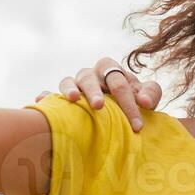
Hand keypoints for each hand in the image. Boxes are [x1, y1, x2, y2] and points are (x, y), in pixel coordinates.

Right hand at [35, 57, 162, 131]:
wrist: (117, 109)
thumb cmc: (132, 101)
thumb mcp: (146, 97)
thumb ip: (151, 94)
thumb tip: (144, 101)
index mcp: (111, 70)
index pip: (119, 81)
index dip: (129, 102)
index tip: (137, 125)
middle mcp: (91, 75)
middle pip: (90, 77)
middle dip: (94, 91)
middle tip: (99, 106)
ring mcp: (74, 84)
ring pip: (68, 81)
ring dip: (69, 89)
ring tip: (73, 99)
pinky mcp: (61, 97)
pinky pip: (50, 94)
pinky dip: (46, 96)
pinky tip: (43, 102)